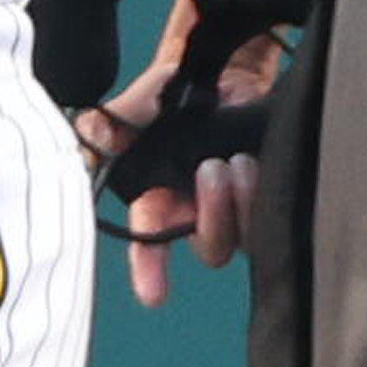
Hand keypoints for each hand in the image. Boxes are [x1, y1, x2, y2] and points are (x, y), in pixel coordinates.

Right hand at [78, 19, 279, 308]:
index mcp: (159, 205)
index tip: (154, 294)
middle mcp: (198, 214)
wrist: (220, 73)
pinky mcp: (268, 192)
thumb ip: (107, 128)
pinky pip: (277, 215)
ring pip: (246, 236)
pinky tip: (258, 162)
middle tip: (212, 169)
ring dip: (243, 204)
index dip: (151, 273)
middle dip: (213, 216)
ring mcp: (235, 206)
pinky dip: (266, 193)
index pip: (151, 249)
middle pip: (211, 248)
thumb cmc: (170, 97)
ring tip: (240, 162)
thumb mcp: (133, 110)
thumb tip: (90, 133)